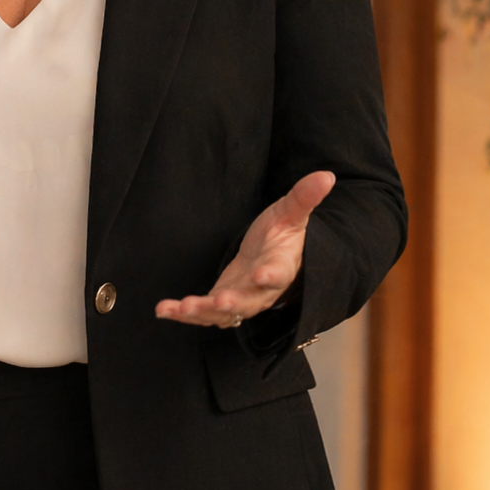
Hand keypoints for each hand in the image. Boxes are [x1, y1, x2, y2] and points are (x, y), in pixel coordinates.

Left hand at [155, 171, 334, 328]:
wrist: (272, 257)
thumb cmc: (282, 235)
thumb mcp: (291, 213)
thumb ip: (304, 197)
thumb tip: (326, 176)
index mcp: (281, 266)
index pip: (279, 273)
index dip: (271, 275)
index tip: (262, 274)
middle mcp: (261, 290)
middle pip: (249, 302)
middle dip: (232, 302)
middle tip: (218, 301)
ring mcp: (241, 299)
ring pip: (223, 313)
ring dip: (202, 312)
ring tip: (181, 308)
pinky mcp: (222, 302)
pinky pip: (204, 313)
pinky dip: (184, 314)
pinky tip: (164, 310)